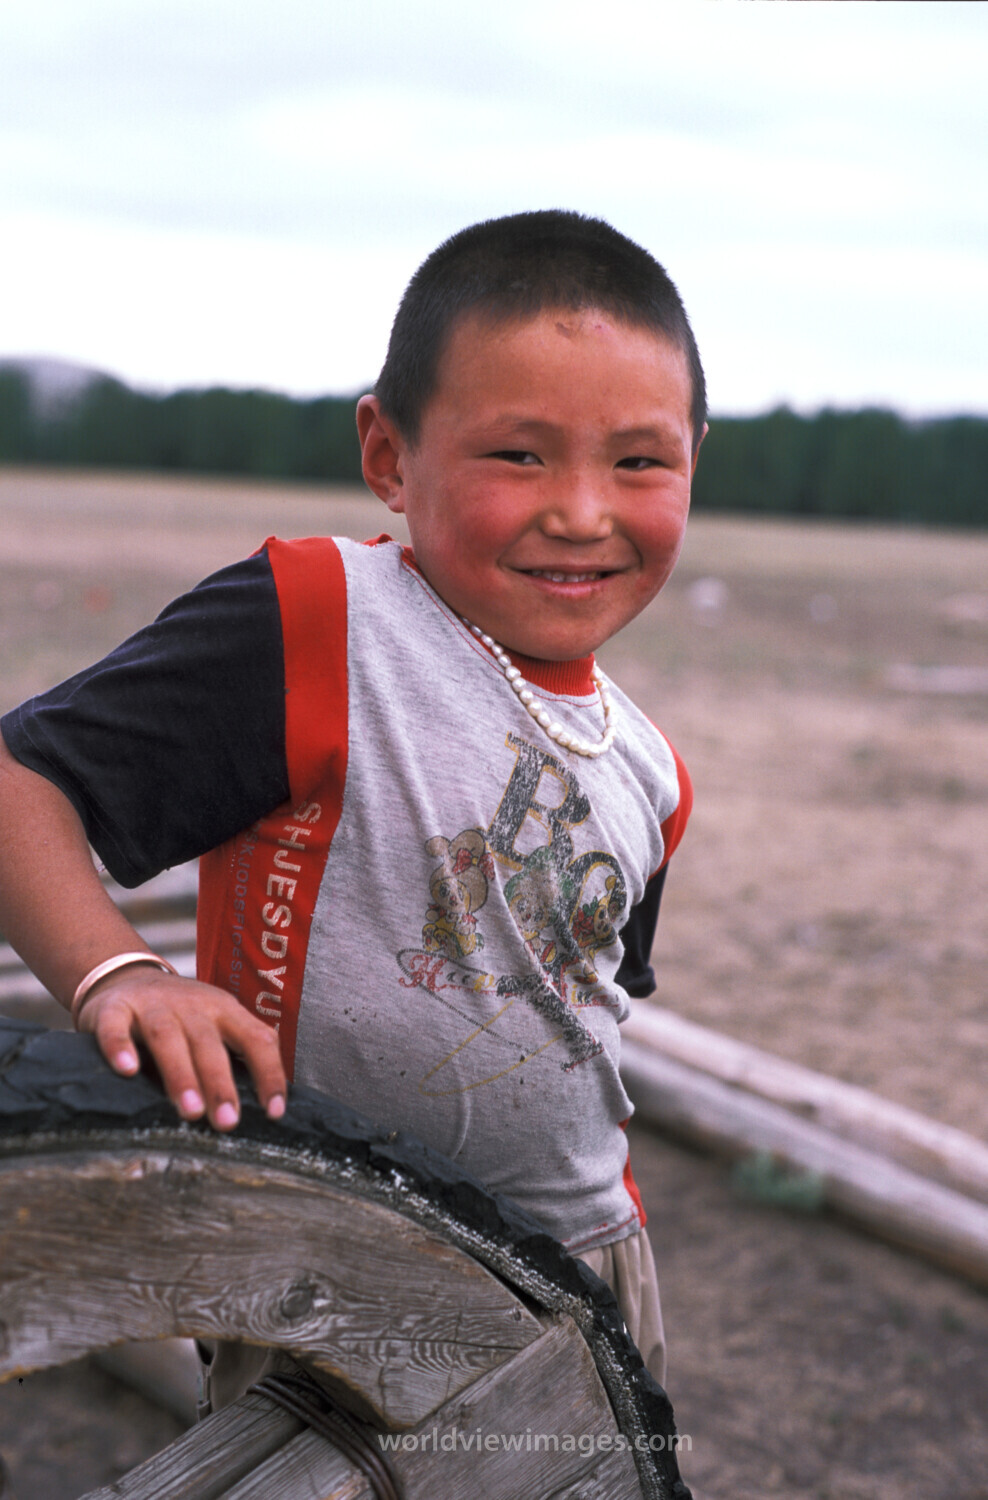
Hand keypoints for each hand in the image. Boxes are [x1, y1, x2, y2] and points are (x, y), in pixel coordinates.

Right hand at [76, 967, 286, 1131]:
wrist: (126, 976)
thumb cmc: (181, 1015)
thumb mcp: (216, 1024)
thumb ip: (238, 1054)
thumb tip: (268, 1105)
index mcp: (225, 1011)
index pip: (256, 1039)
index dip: (269, 1073)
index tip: (274, 1112)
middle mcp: (192, 1005)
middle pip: (208, 1042)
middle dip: (220, 1083)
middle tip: (227, 1122)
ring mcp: (151, 1005)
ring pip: (167, 1037)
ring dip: (180, 1074)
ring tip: (190, 1111)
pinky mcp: (113, 1009)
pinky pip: (115, 1027)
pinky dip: (120, 1047)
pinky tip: (126, 1070)